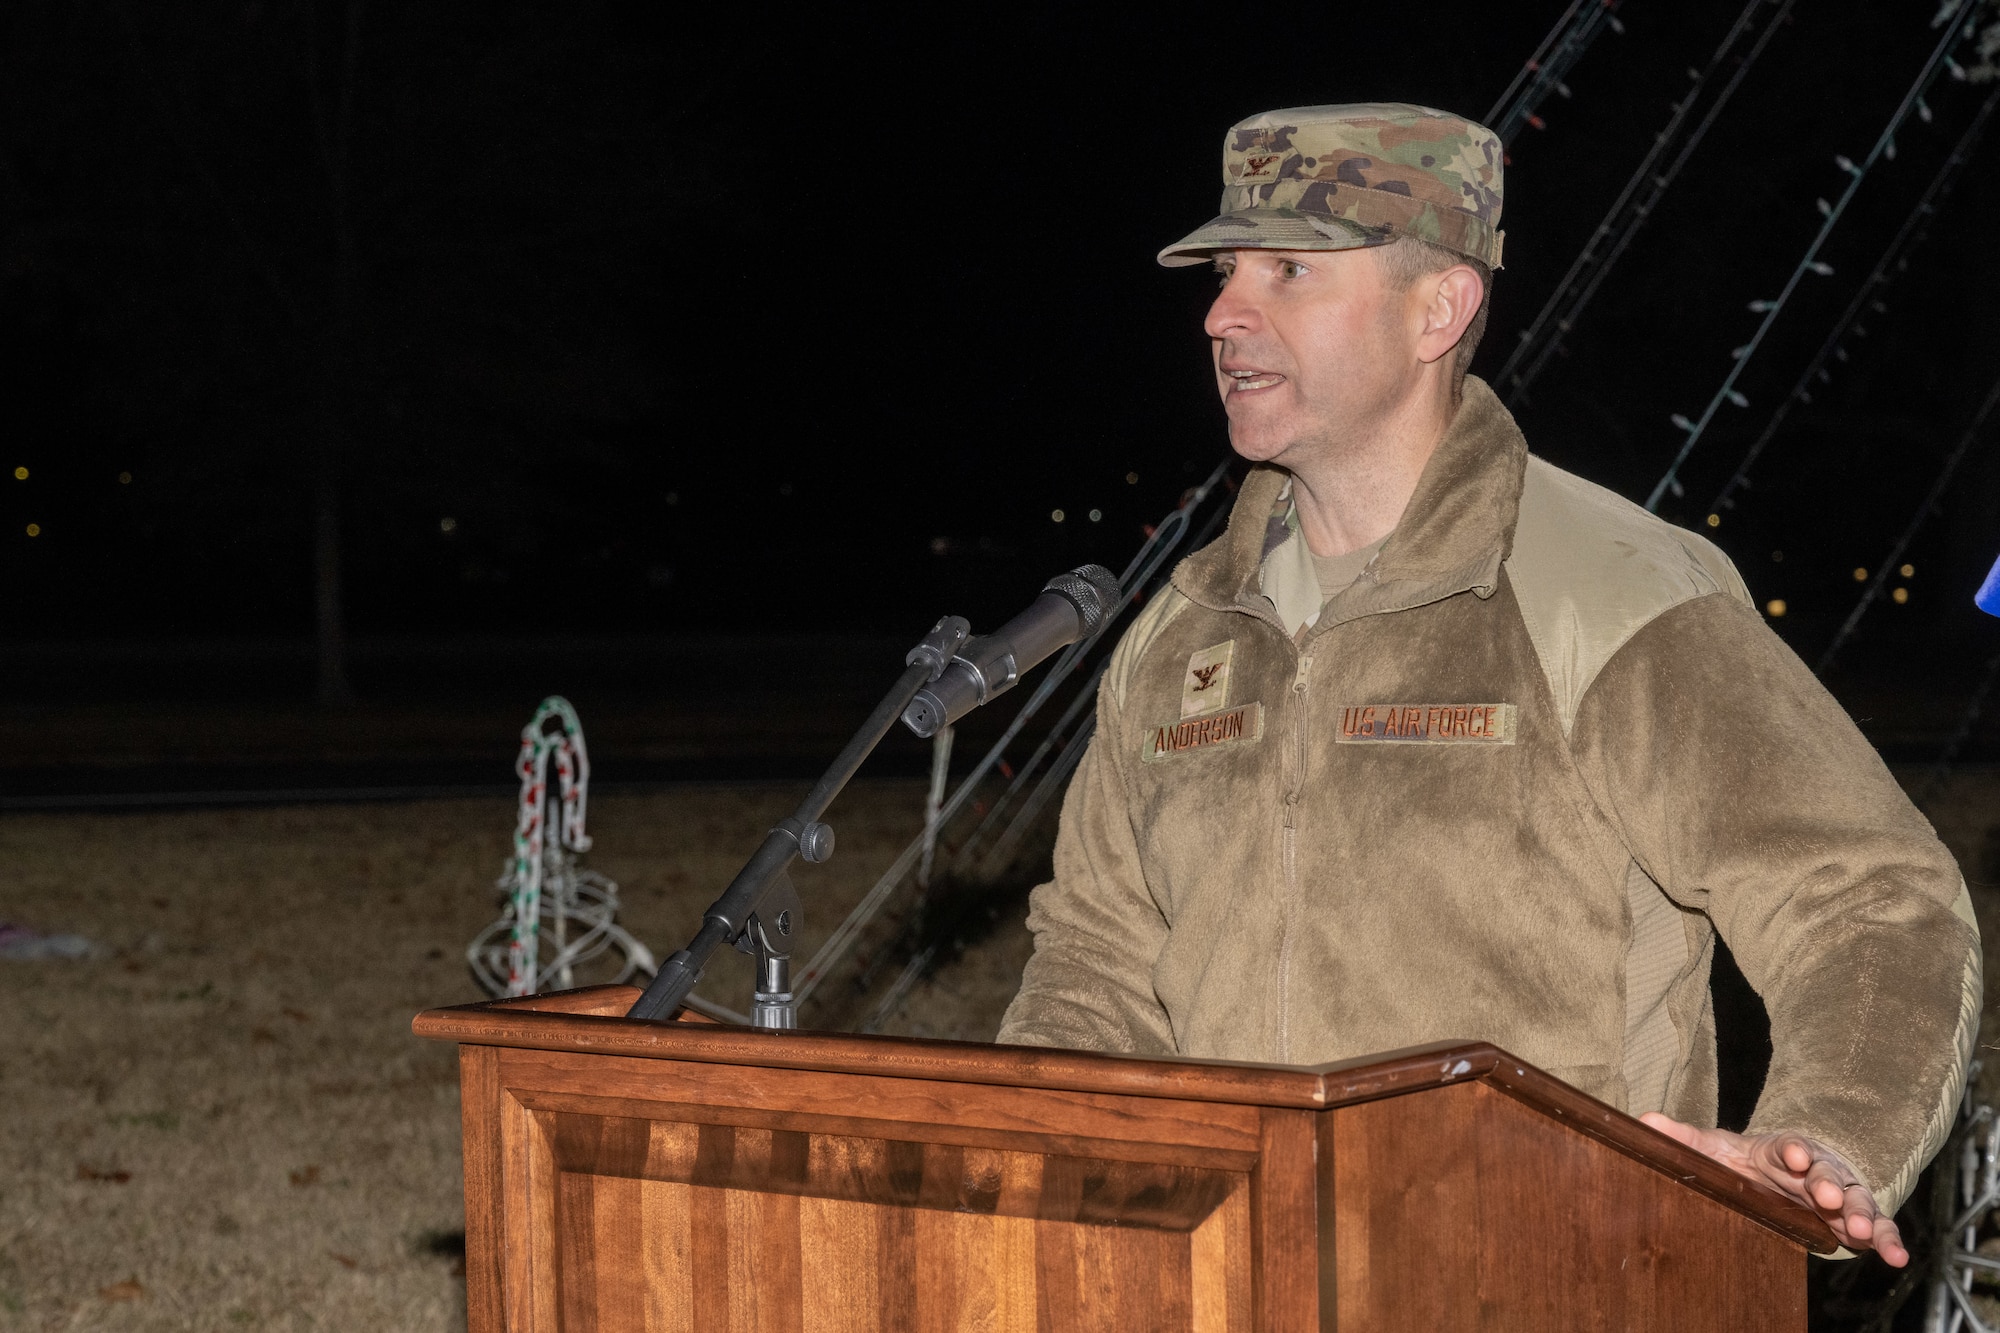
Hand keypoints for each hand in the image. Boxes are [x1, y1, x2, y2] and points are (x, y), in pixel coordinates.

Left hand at [1639, 1113, 1906, 1265]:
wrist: (1792, 1167)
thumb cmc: (1752, 1161)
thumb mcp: (1718, 1150)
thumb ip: (1686, 1140)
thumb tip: (1643, 1122)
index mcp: (1783, 1150)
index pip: (1790, 1146)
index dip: (1794, 1149)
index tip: (1798, 1154)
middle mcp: (1818, 1170)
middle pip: (1828, 1173)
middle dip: (1829, 1183)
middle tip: (1828, 1194)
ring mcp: (1841, 1194)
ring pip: (1856, 1201)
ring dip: (1860, 1213)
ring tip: (1861, 1229)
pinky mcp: (1857, 1219)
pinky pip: (1878, 1228)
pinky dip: (1889, 1240)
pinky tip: (1897, 1256)